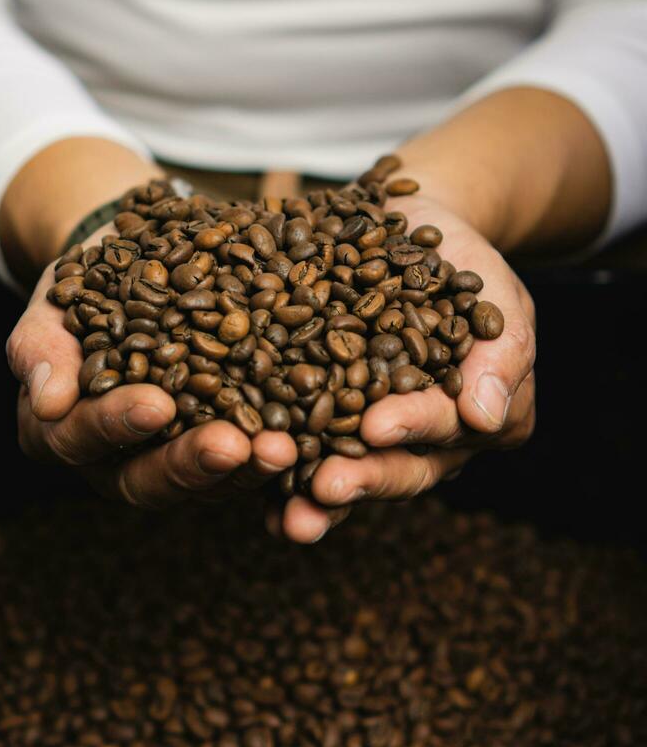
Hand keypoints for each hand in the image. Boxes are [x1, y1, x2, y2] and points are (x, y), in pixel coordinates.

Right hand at [7, 223, 296, 508]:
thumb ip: (41, 346)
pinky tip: (313, 441)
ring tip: (286, 448)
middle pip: (149, 479)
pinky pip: (247, 467)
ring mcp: (171, 461)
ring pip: (206, 484)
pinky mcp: (221, 453)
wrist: (135, 272)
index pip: (83, 438)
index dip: (118, 424)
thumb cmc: (84, 285)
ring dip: (247, 471)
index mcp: (63, 431)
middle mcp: (115, 461)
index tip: (157, 404)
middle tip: (236, 445)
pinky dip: (277, 458)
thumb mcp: (54, 300)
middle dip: (194, 463)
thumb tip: (48, 401)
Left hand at [268, 195, 535, 543]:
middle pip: (392, 468)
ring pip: (342, 470)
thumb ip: (500, 353)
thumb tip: (486, 417)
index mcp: (468, 420)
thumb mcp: (496, 293)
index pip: (442, 429)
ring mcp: (365, 434)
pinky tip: (245, 480)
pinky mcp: (317, 416)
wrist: (406, 233)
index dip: (412, 427)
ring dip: (311, 496)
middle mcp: (418, 441)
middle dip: (359, 478)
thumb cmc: (462, 262)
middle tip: (325, 488)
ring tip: (287, 513)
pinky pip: (296, 444)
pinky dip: (273, 466)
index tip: (380, 425)